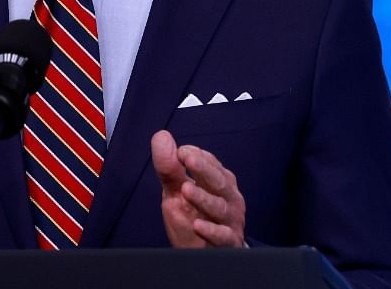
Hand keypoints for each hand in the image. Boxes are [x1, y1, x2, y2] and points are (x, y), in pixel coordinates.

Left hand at [150, 130, 245, 247]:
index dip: (196, 155)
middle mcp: (228, 197)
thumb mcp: (176, 191)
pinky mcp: (228, 243)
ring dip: (203, 198)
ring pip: (220, 207)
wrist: (204, 253)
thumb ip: (169, 167)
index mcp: (218, 181)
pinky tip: (198, 225)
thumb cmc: (193, 217)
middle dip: (203, 169)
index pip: (210, 163)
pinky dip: (212, 231)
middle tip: (186, 157)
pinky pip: (223, 236)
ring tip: (186, 190)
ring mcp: (229, 220)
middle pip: (218, 181)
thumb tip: (161, 136)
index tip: (181, 151)